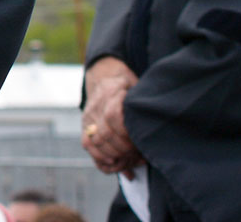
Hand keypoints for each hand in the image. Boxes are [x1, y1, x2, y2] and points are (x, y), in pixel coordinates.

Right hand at [82, 56, 143, 174]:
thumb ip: (144, 103)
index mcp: (111, 91)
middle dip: (123, 149)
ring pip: (95, 141)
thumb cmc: (128, 85)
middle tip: (137, 155)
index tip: (139, 141)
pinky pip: (87, 144)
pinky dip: (100, 157)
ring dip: (114, 155)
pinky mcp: (86, 125)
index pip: (113, 115)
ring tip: (129, 160)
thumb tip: (154, 127)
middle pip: (105, 132)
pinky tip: (115, 163)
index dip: (126, 132)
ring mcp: (89, 116)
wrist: (105, 76)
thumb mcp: (138, 87)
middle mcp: (96, 105)